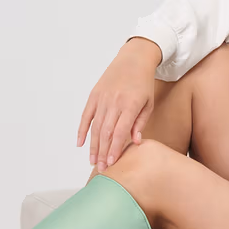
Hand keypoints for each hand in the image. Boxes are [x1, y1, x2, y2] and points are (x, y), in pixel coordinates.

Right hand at [76, 39, 160, 171]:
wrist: (133, 59)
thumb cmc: (143, 83)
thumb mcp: (148, 103)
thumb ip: (140, 123)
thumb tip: (135, 142)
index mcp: (129, 105)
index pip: (120, 132)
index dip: (115, 149)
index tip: (112, 163)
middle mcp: (114, 102)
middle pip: (106, 132)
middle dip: (103, 152)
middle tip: (102, 169)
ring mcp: (102, 98)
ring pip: (95, 127)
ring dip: (94, 146)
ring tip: (93, 161)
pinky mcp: (94, 95)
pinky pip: (86, 115)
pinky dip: (81, 130)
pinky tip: (80, 144)